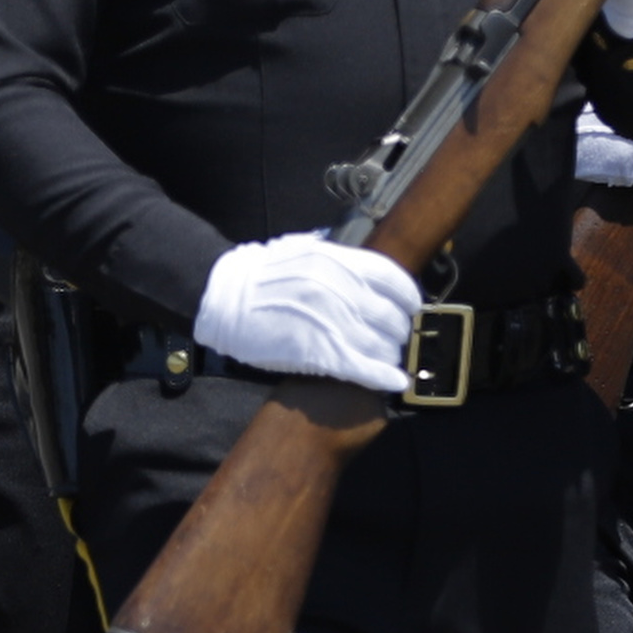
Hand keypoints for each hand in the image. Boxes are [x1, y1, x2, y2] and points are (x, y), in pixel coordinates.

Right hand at [195, 233, 423, 393]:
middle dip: (398, 332)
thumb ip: (336, 258)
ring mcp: (330, 321)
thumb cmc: (260, 274)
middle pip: (391, 317)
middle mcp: (340, 289)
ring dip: (389, 356)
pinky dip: (382, 377)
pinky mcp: (318, 351)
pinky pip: (362, 367)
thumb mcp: (303, 250)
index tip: (410, 309)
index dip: (408, 299)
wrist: (222, 297)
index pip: (394, 280)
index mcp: (339, 261)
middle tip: (394, 339)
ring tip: (386, 359)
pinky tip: (393, 382)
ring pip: (380, 345)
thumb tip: (364, 264)